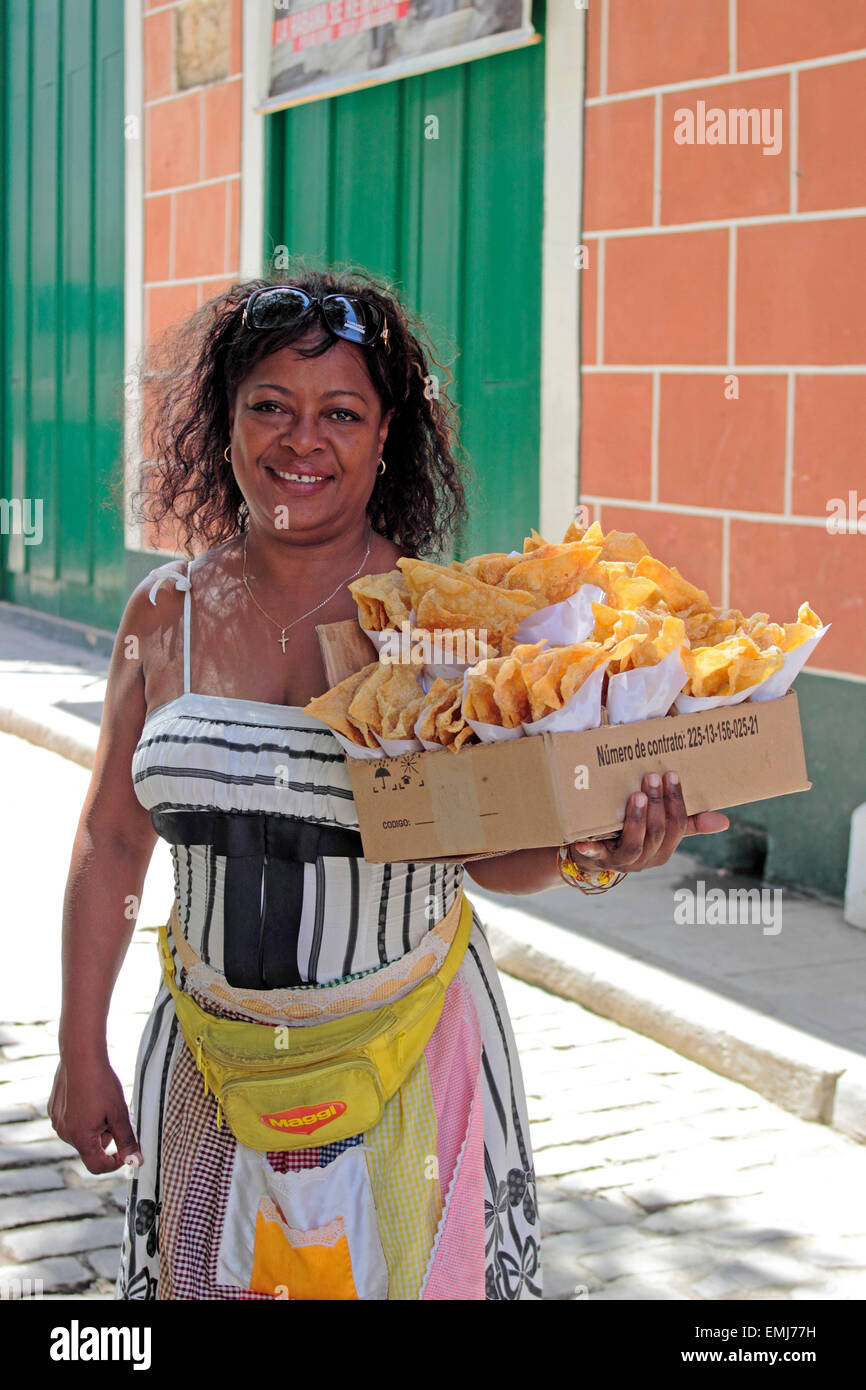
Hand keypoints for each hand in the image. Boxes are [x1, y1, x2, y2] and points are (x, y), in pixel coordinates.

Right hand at [49, 1056, 142, 1174]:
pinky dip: (82, 1116)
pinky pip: (71, 1122)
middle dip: (105, 1137)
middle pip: (90, 1148)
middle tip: (113, 1115)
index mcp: (81, 1138)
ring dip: (94, 1127)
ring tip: (101, 1103)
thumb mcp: (119, 1114)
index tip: (124, 1153)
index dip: (114, 1163)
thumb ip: (127, 1141)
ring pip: (81, 1135)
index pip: (97, 1166)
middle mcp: (65, 1134)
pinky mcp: (54, 1110)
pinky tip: (88, 1097)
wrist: (81, 1057)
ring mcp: (57, 1122)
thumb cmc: (101, 1084)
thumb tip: (136, 1162)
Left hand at [567, 771, 728, 874]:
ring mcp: (623, 861)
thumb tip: (725, 821)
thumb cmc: (633, 835)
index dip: (676, 801)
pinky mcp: (599, 859)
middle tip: (651, 776)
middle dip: (657, 804)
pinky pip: (597, 854)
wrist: (595, 857)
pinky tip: (583, 840)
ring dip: (637, 819)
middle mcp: (647, 858)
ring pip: (636, 843)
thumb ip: (689, 823)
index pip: (678, 826)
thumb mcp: (661, 829)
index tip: (671, 775)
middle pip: (658, 833)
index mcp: (665, 849)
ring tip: (636, 795)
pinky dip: (591, 848)